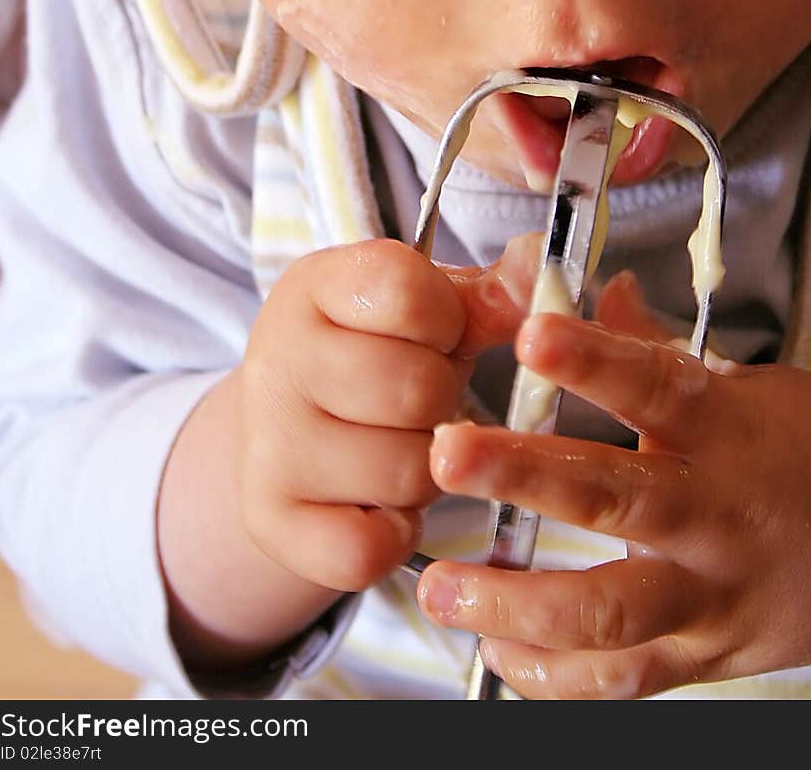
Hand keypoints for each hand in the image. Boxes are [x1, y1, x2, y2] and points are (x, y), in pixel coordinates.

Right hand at [237, 236, 532, 593]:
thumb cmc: (376, 358)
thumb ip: (492, 292)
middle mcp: (278, 358)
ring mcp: (268, 444)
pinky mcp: (271, 523)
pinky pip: (371, 547)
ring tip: (398, 446)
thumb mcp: (425, 310)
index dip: (447, 321)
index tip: (431, 333)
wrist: (286, 435)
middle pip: (417, 388)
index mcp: (315, 285)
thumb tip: (542, 263)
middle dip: (442, 401)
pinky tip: (378, 504)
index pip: (408, 291)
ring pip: (406, 472)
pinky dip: (393, 534)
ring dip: (427, 471)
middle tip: (416, 400)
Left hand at [417, 271, 810, 697]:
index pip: (655, 385)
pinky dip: (553, 674)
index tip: (533, 332)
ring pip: (610, 612)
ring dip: (516, 603)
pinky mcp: (709, 656)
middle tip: (448, 452)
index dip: (592, 360)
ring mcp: (712, 595)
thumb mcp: (754, 388)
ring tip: (441, 586)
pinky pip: (623, 681)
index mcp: (728, 432)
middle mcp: (715, 516)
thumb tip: (596, 291)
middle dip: (522, 475)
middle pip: (615, 499)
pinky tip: (498, 648)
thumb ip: (660, 351)